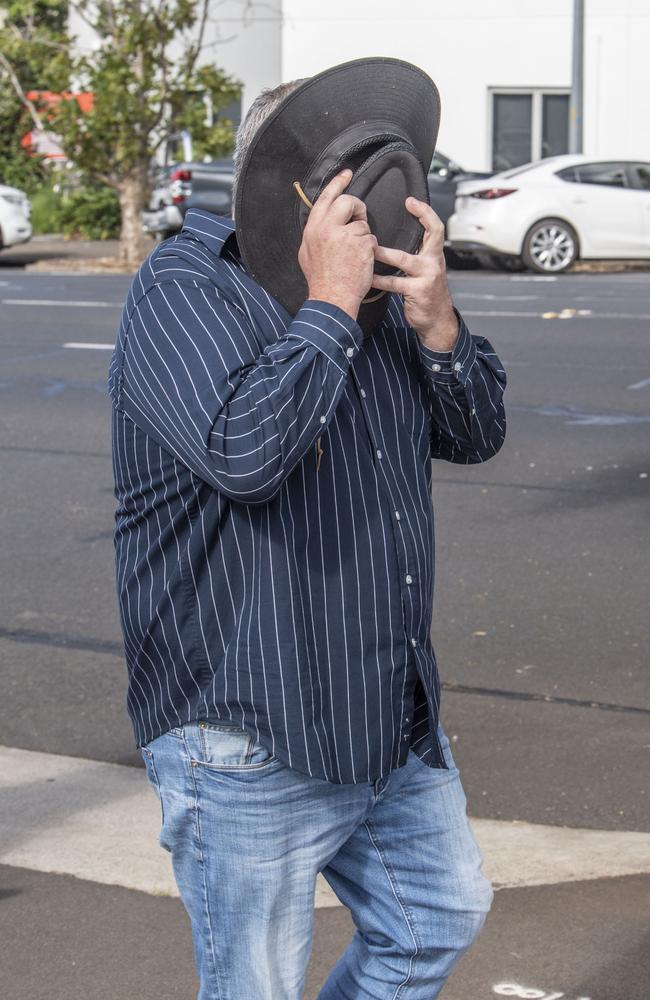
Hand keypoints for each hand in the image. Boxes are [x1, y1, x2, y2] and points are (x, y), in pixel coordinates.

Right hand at [298, 168, 377, 320]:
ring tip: (354, 255)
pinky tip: (361, 262)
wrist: (332, 300)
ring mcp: (345, 235)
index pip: (326, 197)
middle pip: (348, 201)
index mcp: (313, 228)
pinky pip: (371, 238)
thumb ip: (316, 233)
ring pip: (362, 223)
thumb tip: (322, 221)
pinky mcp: (361, 244)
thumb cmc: (321, 280)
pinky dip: (370, 249)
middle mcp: (327, 228)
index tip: (347, 173)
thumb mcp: (307, 253)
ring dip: (363, 237)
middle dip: (357, 208)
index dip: (338, 183)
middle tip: (359, 220)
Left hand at [370, 197, 458, 350]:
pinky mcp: (418, 291)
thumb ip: (416, 254)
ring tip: (369, 247)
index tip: (411, 201)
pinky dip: (379, 280)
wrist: (437, 320)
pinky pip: (394, 283)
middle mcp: (434, 262)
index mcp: (434, 254)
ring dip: (383, 253)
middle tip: (403, 205)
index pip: (435, 227)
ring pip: (403, 259)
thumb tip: (396, 238)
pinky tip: (368, 277)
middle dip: (421, 216)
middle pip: (432, 234)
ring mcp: (427, 276)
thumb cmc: (427, 293)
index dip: (425, 212)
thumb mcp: (426, 270)